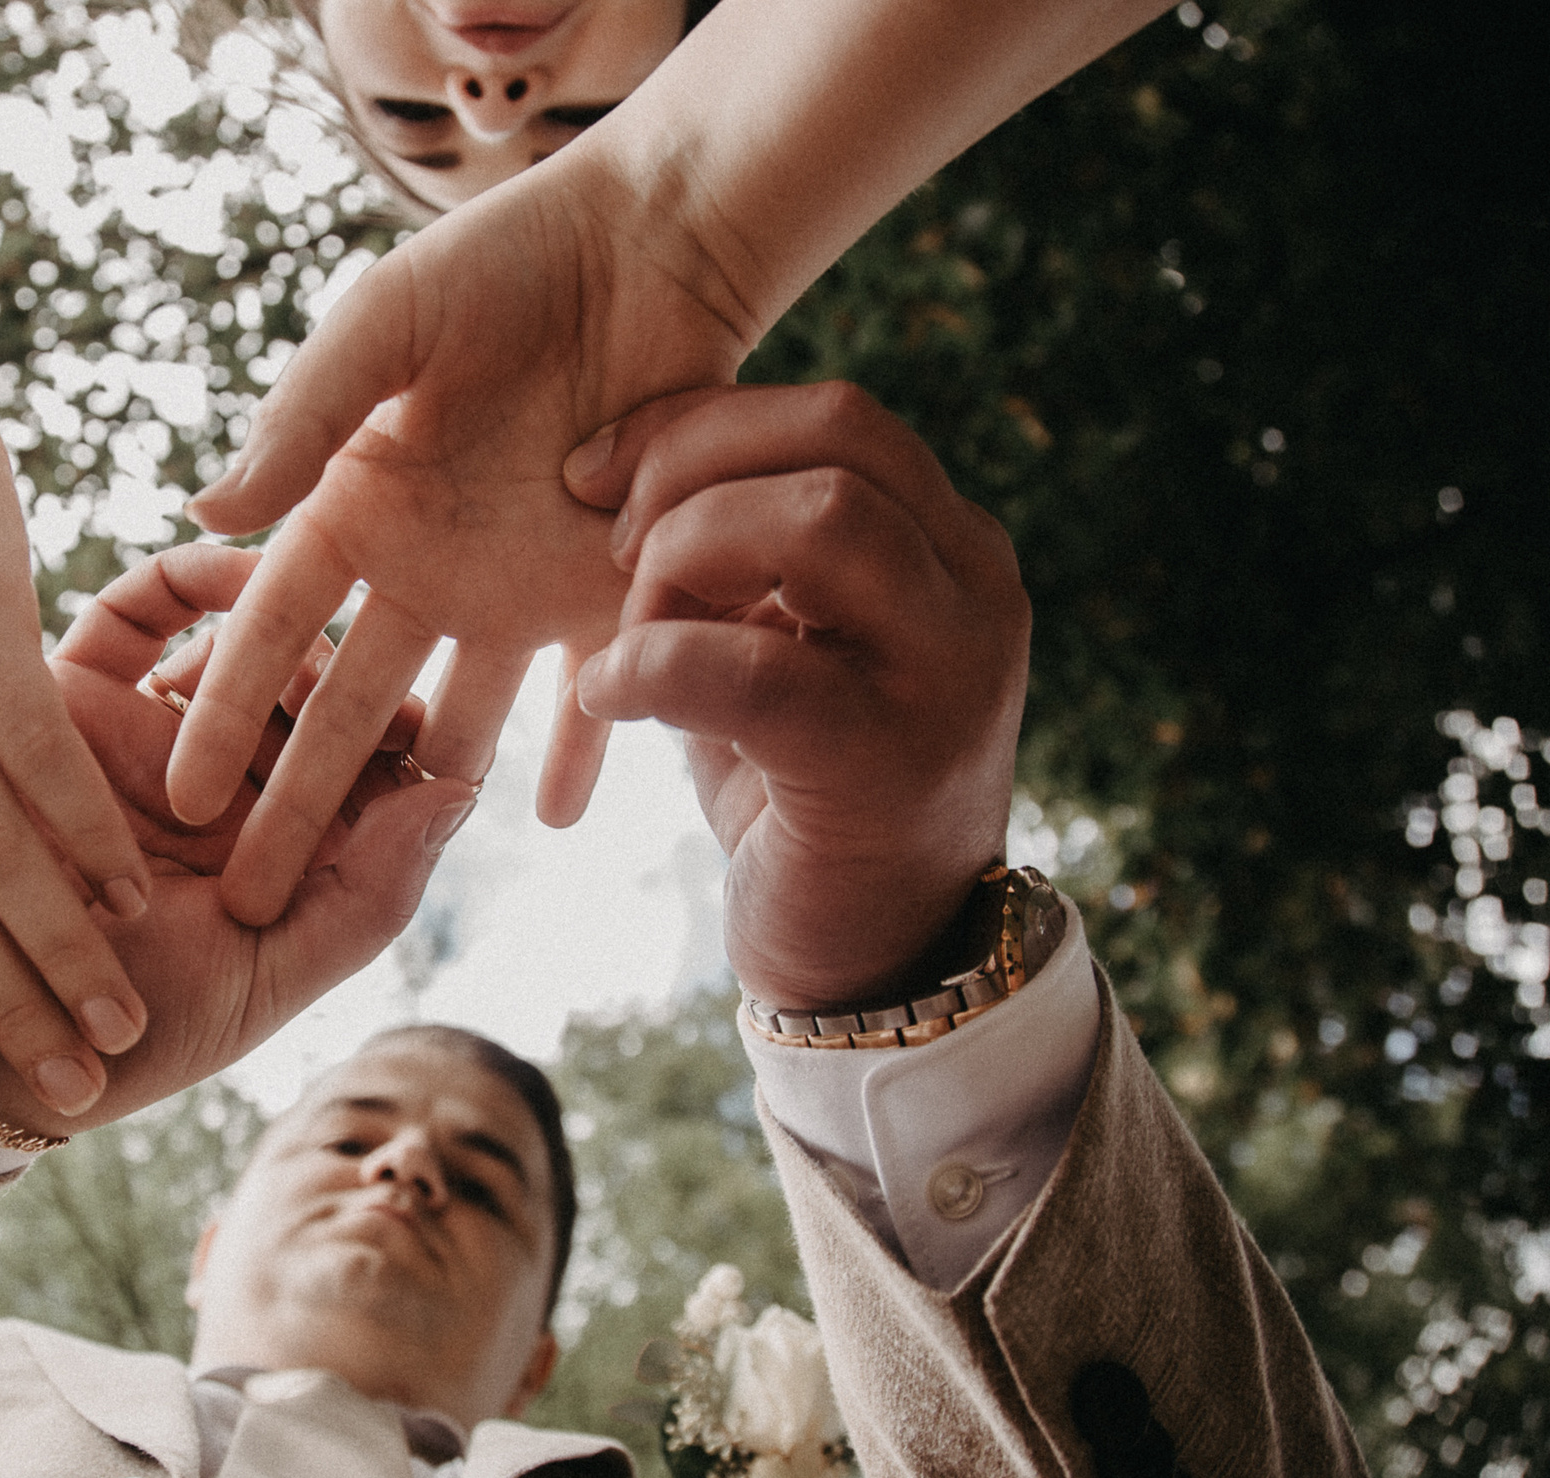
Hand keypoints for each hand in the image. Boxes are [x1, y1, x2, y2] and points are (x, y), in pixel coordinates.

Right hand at [0, 543, 478, 1134]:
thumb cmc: (137, 1033)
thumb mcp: (270, 976)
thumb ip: (369, 896)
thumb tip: (460, 791)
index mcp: (287, 840)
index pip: (366, 758)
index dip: (406, 730)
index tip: (433, 726)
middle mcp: (228, 776)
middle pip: (307, 683)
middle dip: (343, 669)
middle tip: (363, 668)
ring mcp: (155, 730)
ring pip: (236, 638)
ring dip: (277, 624)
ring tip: (294, 648)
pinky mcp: (74, 692)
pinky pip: (140, 610)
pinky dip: (191, 578)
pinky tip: (237, 576)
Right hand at [170, 147, 756, 925]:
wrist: (646, 248)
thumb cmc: (502, 263)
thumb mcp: (389, 324)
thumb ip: (310, 412)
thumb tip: (209, 507)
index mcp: (356, 508)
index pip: (273, 627)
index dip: (223, 708)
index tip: (173, 793)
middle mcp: (423, 569)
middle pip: (346, 707)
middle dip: (296, 802)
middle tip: (248, 898)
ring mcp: (512, 592)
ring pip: (457, 720)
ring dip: (420, 800)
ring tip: (379, 887)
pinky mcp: (607, 591)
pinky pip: (592, 693)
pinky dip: (582, 752)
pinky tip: (560, 822)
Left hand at [563, 383, 1027, 1011]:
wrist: (877, 967)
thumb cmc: (807, 801)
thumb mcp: (785, 653)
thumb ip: (749, 563)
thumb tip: (644, 470)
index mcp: (950, 547)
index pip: (836, 417)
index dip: (699, 424)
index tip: (597, 477)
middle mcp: (973, 591)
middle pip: (836, 434)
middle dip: (689, 470)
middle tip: (610, 551)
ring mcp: (946, 673)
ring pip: (818, 520)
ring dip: (684, 558)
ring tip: (630, 638)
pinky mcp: (883, 762)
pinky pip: (752, 668)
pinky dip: (650, 667)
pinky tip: (604, 700)